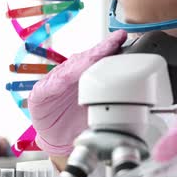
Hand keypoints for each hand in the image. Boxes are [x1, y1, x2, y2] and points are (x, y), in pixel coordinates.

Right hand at [28, 30, 127, 154]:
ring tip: (96, 55)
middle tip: (114, 41)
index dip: (108, 47)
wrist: (60, 138)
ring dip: (82, 62)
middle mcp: (69, 75)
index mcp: (84, 76)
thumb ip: (113, 96)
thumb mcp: (101, 109)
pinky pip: (48, 87)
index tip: (121, 38)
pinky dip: (56, 82)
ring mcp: (53, 83)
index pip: (97, 59)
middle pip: (84, 60)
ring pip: (68, 70)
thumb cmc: (79, 120)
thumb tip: (137, 88)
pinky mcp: (39, 96)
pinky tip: (64, 78)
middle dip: (100, 50)